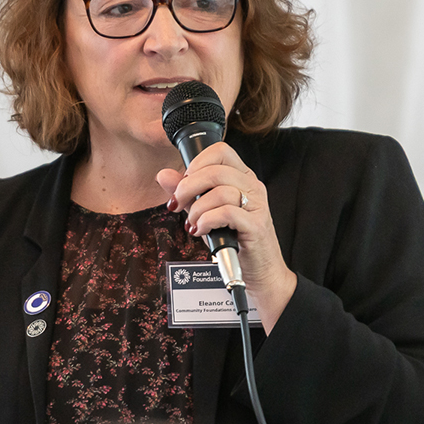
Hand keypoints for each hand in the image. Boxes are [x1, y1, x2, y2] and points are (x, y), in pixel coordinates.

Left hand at [156, 142, 297, 331]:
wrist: (260, 272)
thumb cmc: (235, 240)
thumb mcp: (206, 212)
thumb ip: (187, 193)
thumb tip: (163, 175)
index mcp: (242, 177)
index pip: (220, 151)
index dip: (196, 163)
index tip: (183, 182)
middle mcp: (252, 186)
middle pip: (216, 170)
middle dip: (188, 187)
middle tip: (178, 205)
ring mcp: (256, 205)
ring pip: (220, 191)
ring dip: (197, 209)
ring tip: (193, 223)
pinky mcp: (255, 225)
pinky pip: (226, 213)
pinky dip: (207, 221)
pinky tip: (201, 231)